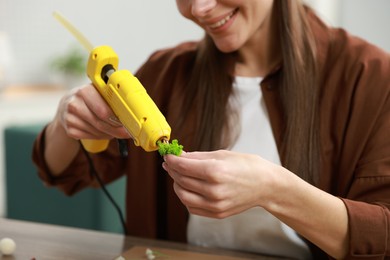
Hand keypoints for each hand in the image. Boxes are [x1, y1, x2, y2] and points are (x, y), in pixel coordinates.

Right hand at [55, 84, 129, 139]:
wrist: (66, 106)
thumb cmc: (89, 99)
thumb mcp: (98, 92)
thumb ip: (112, 98)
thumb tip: (132, 110)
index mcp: (84, 91)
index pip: (104, 111)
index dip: (117, 119)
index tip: (129, 124)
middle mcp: (74, 104)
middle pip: (101, 123)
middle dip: (116, 130)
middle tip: (127, 133)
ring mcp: (69, 118)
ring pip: (97, 132)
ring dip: (110, 134)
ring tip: (115, 130)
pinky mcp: (69, 130)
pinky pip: (90, 137)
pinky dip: (101, 136)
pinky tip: (104, 132)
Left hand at [162, 150, 278, 218]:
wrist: (266, 185)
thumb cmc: (246, 166)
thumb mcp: (221, 154)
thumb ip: (197, 157)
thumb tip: (178, 156)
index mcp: (215, 172)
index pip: (183, 166)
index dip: (172, 160)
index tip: (167, 156)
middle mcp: (214, 190)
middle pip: (181, 180)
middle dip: (173, 170)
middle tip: (171, 164)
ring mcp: (215, 204)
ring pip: (183, 196)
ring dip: (177, 184)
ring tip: (179, 176)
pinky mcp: (217, 213)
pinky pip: (192, 207)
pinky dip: (186, 197)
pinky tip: (189, 188)